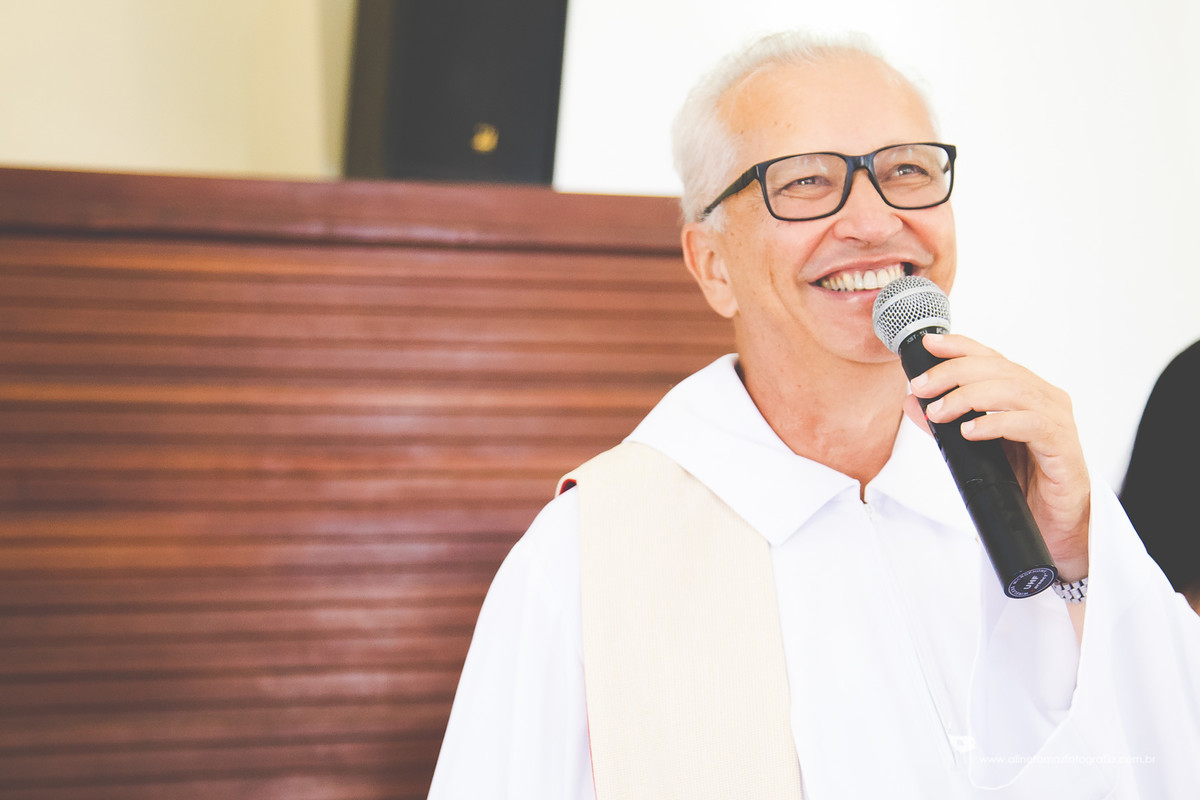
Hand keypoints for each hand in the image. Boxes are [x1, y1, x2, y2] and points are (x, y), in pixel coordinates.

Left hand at [904, 333, 1090, 581]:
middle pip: (997, 369)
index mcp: (1024, 392)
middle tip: (922, 387)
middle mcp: (1044, 397)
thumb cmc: (1019, 482)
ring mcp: (1056, 419)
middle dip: (953, 373)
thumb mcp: (973, 448)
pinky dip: (995, 423)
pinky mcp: (1062, 446)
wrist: (1055, 525)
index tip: (927, 344)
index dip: (959, 346)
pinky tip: (969, 431)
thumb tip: (911, 401)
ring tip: (939, 413)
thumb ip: (946, 423)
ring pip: (1012, 390)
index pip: (990, 357)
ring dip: (968, 397)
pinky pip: (1030, 424)